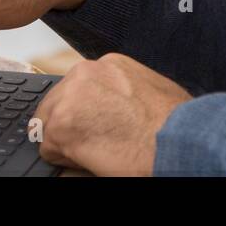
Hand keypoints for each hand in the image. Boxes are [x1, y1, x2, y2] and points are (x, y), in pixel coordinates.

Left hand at [33, 54, 189, 175]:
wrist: (177, 139)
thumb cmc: (174, 120)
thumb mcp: (149, 87)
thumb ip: (122, 90)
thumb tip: (114, 106)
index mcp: (108, 65)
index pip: (79, 87)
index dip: (84, 111)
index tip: (92, 124)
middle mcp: (85, 74)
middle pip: (58, 102)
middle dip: (71, 123)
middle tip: (93, 141)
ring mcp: (69, 98)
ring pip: (50, 125)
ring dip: (68, 140)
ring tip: (96, 150)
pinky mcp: (60, 126)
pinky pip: (49, 149)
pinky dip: (65, 159)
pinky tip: (91, 158)